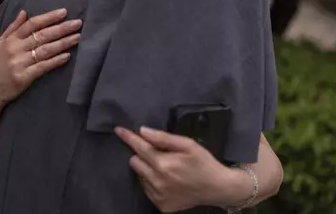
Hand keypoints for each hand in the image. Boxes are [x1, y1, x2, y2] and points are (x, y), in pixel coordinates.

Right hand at [0, 8, 81, 104]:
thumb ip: (13, 27)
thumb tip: (24, 12)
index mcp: (11, 39)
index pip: (32, 24)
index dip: (48, 17)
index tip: (64, 12)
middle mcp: (16, 49)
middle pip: (42, 35)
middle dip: (61, 28)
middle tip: (78, 23)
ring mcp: (20, 63)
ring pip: (45, 50)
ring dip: (63, 43)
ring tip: (77, 37)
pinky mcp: (24, 77)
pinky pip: (43, 67)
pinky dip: (56, 61)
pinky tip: (67, 56)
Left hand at [115, 126, 242, 212]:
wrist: (217, 188)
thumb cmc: (203, 162)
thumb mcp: (187, 144)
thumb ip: (163, 138)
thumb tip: (143, 131)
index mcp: (163, 164)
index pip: (139, 147)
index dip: (128, 137)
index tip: (118, 130)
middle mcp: (157, 181)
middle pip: (135, 162)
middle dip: (141, 154)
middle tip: (157, 153)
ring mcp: (158, 196)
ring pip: (139, 176)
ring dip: (147, 169)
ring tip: (164, 167)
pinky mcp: (161, 205)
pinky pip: (146, 189)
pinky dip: (152, 182)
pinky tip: (166, 180)